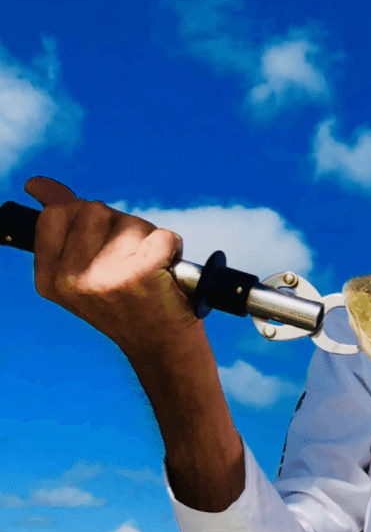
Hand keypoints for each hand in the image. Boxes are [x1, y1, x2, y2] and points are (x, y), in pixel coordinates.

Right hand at [25, 176, 195, 357]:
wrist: (162, 348)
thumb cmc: (129, 304)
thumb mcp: (84, 269)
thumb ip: (63, 225)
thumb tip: (37, 183)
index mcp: (49, 278)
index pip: (55, 215)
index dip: (87, 219)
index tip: (104, 244)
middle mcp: (69, 279)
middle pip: (95, 210)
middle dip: (120, 227)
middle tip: (131, 262)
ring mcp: (103, 277)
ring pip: (130, 221)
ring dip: (147, 238)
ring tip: (150, 270)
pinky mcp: (139, 276)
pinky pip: (161, 235)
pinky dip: (173, 247)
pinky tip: (168, 272)